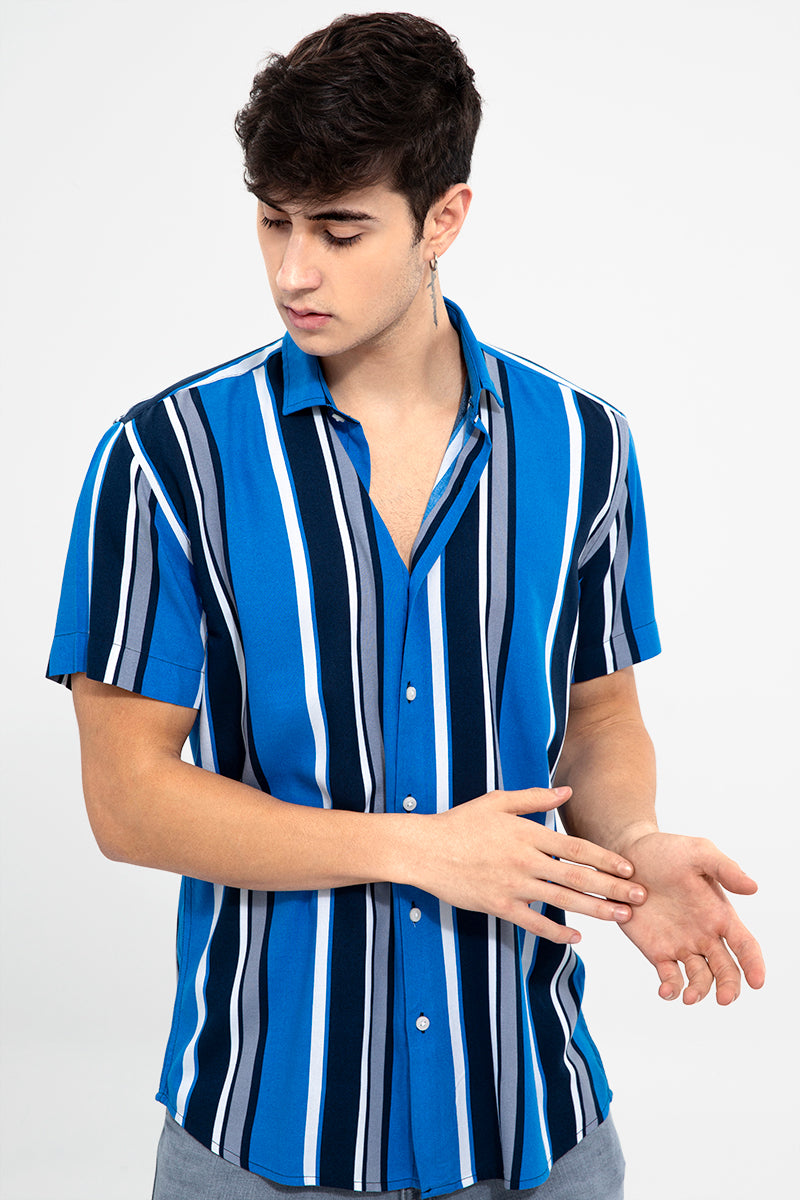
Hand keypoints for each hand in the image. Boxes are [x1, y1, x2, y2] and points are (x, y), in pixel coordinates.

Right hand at [413, 786, 646, 942]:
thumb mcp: (497, 802)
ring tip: (621, 917)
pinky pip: (533, 923)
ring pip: (562, 900)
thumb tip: (567, 792)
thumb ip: (534, 799)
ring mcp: (512, 885)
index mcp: (527, 833)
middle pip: (578, 876)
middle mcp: (525, 860)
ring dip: (595, 910)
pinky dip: (556, 932)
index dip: (606, 859)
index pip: (576, 848)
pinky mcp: (498, 906)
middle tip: (640, 897)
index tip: (630, 869)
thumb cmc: (460, 823)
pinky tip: (578, 938)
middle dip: (613, 888)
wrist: (424, 849)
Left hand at [617, 831, 765, 1003]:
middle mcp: (705, 935)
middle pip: (726, 970)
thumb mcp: (698, 852)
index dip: (754, 964)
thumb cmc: (666, 851)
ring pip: (700, 979)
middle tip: (725, 999)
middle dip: (729, 987)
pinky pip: (669, 976)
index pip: (745, 945)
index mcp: (720, 914)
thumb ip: (725, 868)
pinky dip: (671, 988)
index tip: (757, 982)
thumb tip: (753, 887)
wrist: (627, 855)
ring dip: (699, 992)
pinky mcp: (657, 950)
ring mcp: (681, 945)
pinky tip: (666, 991)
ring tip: (690, 997)